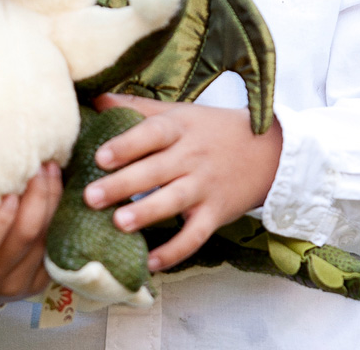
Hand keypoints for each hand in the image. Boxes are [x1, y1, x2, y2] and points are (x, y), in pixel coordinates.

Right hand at [0, 162, 61, 310]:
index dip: (1, 217)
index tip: (11, 188)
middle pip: (23, 236)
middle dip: (38, 196)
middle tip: (40, 165)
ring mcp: (12, 284)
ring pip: (43, 240)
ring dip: (52, 201)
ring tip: (51, 170)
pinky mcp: (34, 286)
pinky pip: (53, 250)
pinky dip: (58, 219)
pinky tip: (56, 193)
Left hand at [83, 95, 282, 271]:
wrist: (268, 151)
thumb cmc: (210, 130)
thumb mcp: (179, 113)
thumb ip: (138, 108)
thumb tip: (97, 98)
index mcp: (179, 128)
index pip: (152, 134)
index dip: (127, 144)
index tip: (100, 156)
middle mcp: (192, 156)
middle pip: (156, 170)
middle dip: (123, 184)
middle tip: (91, 197)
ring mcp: (205, 186)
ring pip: (174, 201)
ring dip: (146, 213)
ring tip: (119, 224)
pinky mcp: (216, 213)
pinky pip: (195, 235)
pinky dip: (175, 251)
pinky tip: (151, 262)